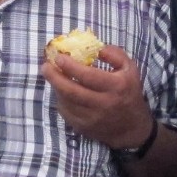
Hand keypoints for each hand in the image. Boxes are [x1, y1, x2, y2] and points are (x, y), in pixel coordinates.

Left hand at [41, 43, 155, 150]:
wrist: (131, 127)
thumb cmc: (128, 92)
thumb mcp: (130, 69)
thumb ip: (115, 54)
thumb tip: (96, 48)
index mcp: (116, 86)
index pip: (88, 76)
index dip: (70, 66)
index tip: (59, 57)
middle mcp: (103, 103)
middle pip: (72, 91)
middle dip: (54, 77)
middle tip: (45, 66)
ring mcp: (92, 118)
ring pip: (66, 101)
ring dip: (56, 87)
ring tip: (53, 76)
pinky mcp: (83, 127)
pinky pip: (65, 112)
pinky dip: (60, 100)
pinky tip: (61, 92)